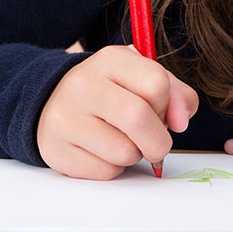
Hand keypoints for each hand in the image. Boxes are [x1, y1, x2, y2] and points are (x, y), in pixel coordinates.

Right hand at [36, 45, 199, 179]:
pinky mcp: (57, 150)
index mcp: (109, 60)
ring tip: (120, 140)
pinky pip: (105, 171)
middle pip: (138, 118)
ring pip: (124, 152)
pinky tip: (100, 150)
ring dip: (134, 155)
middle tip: (155, 143)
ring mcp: (66, 118)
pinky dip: (113, 168)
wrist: (52, 103)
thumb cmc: (109, 92)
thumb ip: (174, 94)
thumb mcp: (141, 78)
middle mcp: (82, 84)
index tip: (159, 110)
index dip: (167, 105)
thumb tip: (180, 121)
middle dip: (158, 140)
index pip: (156, 84)